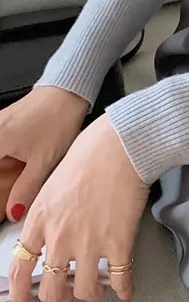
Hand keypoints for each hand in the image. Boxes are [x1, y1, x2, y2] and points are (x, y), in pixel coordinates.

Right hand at [0, 87, 87, 221]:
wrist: (69, 90)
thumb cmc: (58, 118)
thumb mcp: (44, 160)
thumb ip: (26, 188)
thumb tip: (14, 212)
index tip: (3, 200)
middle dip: (2, 181)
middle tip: (10, 196)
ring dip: (4, 171)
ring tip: (20, 177)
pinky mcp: (3, 122)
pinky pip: (0, 144)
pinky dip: (5, 159)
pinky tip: (17, 166)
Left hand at [8, 114, 148, 301]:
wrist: (122, 143)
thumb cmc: (93, 149)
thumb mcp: (54, 178)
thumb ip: (48, 207)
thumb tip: (51, 219)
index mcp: (41, 218)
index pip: (20, 267)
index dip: (20, 292)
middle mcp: (60, 236)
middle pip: (51, 288)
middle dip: (59, 295)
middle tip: (68, 291)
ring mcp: (89, 242)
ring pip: (84, 291)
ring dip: (91, 293)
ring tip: (99, 288)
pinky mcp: (119, 242)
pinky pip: (120, 279)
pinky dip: (124, 289)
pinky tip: (126, 290)